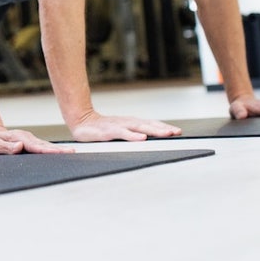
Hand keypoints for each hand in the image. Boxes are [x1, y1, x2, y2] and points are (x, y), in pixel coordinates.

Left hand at [0, 127, 73, 154]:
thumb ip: (5, 147)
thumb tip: (19, 146)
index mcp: (19, 138)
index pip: (34, 146)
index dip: (46, 150)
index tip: (57, 152)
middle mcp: (26, 138)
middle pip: (44, 145)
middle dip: (58, 150)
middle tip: (71, 153)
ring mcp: (30, 140)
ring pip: (45, 145)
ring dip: (58, 149)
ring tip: (71, 153)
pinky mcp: (31, 143)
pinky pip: (43, 147)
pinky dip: (53, 150)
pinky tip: (61, 154)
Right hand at [67, 111, 182, 141]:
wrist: (81, 121)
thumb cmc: (103, 128)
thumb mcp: (121, 131)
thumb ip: (134, 134)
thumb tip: (151, 138)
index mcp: (132, 123)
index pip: (152, 124)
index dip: (164, 127)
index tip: (178, 131)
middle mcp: (127, 122)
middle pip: (148, 124)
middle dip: (163, 129)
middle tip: (176, 132)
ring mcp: (118, 126)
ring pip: (138, 127)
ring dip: (153, 130)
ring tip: (165, 134)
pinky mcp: (108, 131)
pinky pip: (122, 133)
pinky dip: (133, 135)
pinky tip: (141, 138)